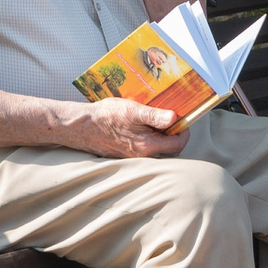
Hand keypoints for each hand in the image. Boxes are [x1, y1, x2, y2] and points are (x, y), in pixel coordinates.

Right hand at [74, 97, 188, 157]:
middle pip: (169, 149)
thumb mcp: (133, 110)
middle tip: (170, 119)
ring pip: (157, 149)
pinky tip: (141, 125)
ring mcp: (134, 156)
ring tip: (155, 120)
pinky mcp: (126, 154)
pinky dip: (148, 138)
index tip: (182, 119)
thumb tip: (175, 118)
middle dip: (174, 134)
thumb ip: (155, 116)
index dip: (184, 131)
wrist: (83, 126)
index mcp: (148, 145)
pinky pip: (145, 148)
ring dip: (161, 136)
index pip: (178, 144)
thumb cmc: (107, 116)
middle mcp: (143, 155)